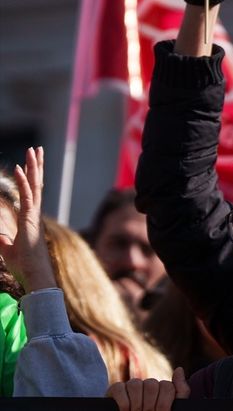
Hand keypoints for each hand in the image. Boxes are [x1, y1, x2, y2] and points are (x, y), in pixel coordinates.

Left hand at [0, 147, 55, 289]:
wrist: (34, 276)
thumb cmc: (24, 265)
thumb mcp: (7, 249)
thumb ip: (2, 238)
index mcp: (30, 218)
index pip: (31, 193)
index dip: (30, 178)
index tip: (27, 164)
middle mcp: (34, 213)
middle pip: (36, 184)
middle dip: (36, 166)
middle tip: (36, 150)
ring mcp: (33, 215)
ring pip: (35, 186)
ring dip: (33, 167)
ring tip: (32, 151)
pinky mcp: (30, 219)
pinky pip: (27, 196)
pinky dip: (23, 182)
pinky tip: (19, 169)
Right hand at [106, 367, 188, 410]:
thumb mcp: (171, 409)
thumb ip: (180, 391)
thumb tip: (179, 368)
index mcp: (161, 389)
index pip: (167, 386)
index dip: (164, 403)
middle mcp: (147, 385)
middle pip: (152, 384)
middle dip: (150, 405)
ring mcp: (131, 385)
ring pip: (136, 384)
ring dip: (136, 404)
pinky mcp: (115, 389)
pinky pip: (120, 388)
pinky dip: (124, 403)